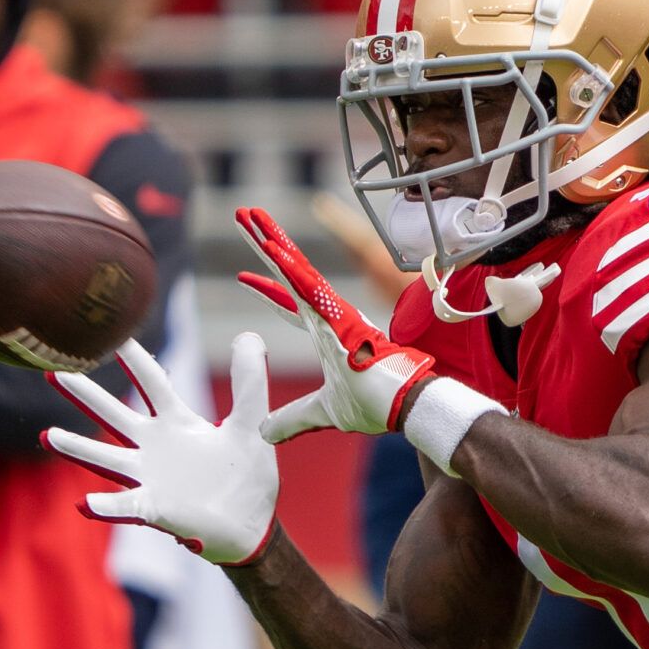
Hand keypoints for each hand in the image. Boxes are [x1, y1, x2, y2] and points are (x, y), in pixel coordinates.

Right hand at [43, 335, 278, 564]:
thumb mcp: (253, 423)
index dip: (135, 358)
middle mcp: (156, 446)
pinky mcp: (154, 508)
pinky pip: (124, 505)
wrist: (252, 525)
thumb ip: (250, 382)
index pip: (153, 383)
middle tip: (54, 370)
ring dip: (78, 448)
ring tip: (48, 436)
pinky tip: (84, 503)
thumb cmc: (248, 475)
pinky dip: (105, 506)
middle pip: (114, 414)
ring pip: (106, 458)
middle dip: (85, 394)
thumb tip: (248, 336)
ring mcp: (150, 477)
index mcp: (179, 422)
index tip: (111, 332)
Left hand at [234, 206, 435, 442]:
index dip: (267, 290)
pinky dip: (290, 267)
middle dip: (265, 243)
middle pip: (288, 273)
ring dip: (272, 241)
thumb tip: (264, 433)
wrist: (405, 406)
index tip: (243, 276)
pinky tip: (272, 247)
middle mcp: (328, 315)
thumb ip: (294, 419)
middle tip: (243, 215)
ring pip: (295, 269)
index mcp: (325, 332)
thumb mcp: (323, 413)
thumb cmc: (375, 404)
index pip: (289, 304)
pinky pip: (309, 286)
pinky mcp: (340, 315)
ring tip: (249, 215)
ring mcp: (333, 312)